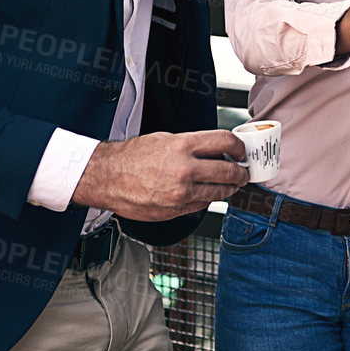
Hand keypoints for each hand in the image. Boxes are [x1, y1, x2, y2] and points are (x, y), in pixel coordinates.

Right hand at [71, 130, 248, 221]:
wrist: (107, 178)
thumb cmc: (133, 157)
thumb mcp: (167, 139)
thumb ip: (195, 145)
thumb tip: (219, 150)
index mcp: (183, 146)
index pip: (226, 142)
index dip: (239, 147)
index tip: (241, 151)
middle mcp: (184, 170)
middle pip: (229, 171)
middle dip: (240, 172)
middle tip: (242, 172)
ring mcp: (180, 194)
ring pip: (219, 192)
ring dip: (228, 189)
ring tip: (230, 184)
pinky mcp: (174, 211)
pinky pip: (201, 206)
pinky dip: (207, 199)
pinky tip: (204, 193)